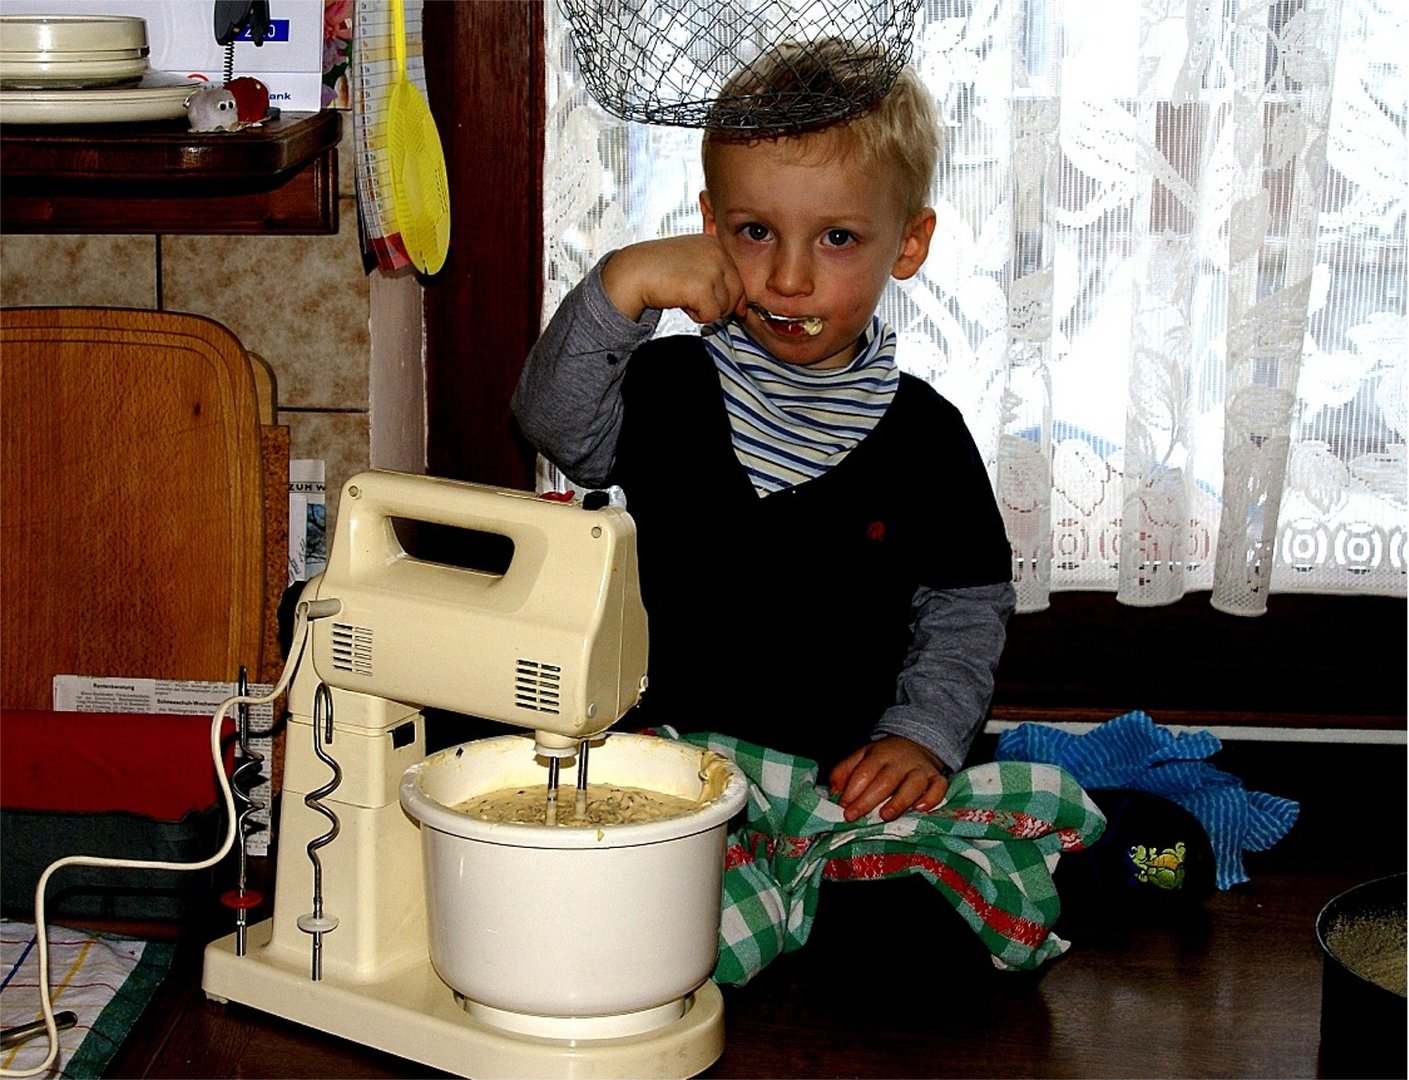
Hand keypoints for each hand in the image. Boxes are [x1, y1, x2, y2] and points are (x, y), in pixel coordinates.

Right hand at [600, 236, 746, 323]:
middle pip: (736, 295)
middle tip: (691, 297)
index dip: (725, 296)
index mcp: (716, 244)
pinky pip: (711, 315)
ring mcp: (711, 269)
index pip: (738, 280)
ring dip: (703, 309)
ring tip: (682, 294)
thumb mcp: (693, 264)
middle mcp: (717, 253)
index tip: (705, 296)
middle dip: (716, 304)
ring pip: (724, 308)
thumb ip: (717, 279)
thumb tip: (741, 307)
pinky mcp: (702, 287)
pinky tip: (680, 300)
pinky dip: (695, 315)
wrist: (632, 272)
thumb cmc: (658, 269)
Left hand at [828, 736, 950, 822]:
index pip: (865, 771)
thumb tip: (833, 790)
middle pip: (886, 780)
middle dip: (869, 799)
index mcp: (879, 755)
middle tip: (854, 816)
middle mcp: (900, 762)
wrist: (915, 743)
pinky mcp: (936, 778)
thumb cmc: (883, 758)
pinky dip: (932, 797)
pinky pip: (939, 787)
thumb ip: (844, 771)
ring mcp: (920, 769)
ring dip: (900, 800)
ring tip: (886, 815)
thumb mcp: (861, 757)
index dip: (853, 789)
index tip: (843, 806)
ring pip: (913, 783)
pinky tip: (921, 809)